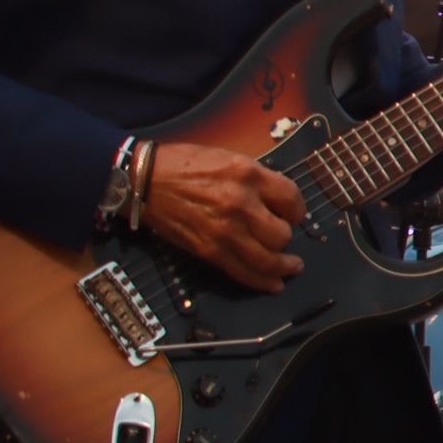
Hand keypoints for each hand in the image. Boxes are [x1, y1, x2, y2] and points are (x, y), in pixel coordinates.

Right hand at [141, 141, 302, 290]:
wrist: (145, 180)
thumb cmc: (185, 164)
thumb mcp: (229, 159)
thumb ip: (257, 180)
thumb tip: (278, 202)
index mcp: (248, 175)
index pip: (292, 199)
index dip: (297, 210)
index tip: (293, 215)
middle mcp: (240, 204)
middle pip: (282, 233)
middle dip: (286, 236)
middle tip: (280, 235)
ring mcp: (224, 230)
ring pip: (268, 259)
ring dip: (283, 266)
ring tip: (291, 267)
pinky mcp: (208, 250)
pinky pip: (243, 272)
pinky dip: (263, 281)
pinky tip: (274, 283)